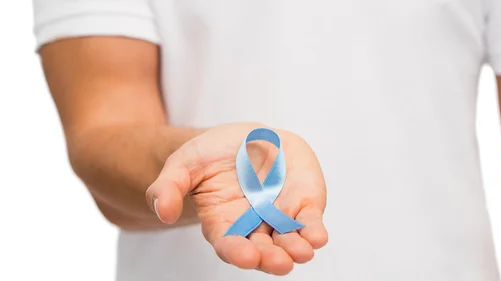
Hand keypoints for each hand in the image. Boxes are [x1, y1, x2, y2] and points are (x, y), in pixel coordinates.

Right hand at [146, 122, 327, 274]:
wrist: (245, 138)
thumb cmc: (210, 155)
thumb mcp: (183, 165)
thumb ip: (168, 188)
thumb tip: (164, 212)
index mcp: (223, 223)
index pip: (230, 245)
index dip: (238, 253)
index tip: (246, 257)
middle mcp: (253, 226)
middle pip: (263, 250)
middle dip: (271, 258)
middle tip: (280, 263)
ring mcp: (279, 216)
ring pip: (289, 241)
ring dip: (296, 249)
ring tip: (302, 253)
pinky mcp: (302, 203)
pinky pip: (310, 221)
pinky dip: (314, 230)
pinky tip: (317, 237)